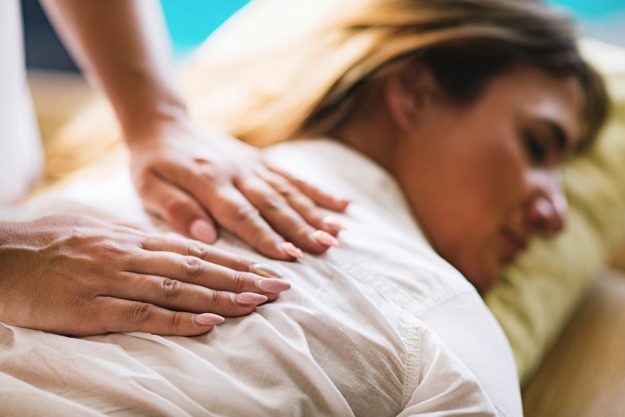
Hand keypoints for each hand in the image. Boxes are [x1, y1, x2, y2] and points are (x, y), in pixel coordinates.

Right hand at [0, 215, 289, 336]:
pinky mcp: (90, 308)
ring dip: (221, 297)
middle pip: (196, 268)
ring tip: (257, 303)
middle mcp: (128, 256)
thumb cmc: (46, 243)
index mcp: (131, 239)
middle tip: (279, 287)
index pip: (194, 251)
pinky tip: (208, 324)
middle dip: (241, 278)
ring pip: (177, 289)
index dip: (233, 261)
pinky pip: (141, 315)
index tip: (264, 270)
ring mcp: (111, 281)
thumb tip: (168, 249)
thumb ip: (134, 241)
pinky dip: (178, 319)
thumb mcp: (96, 232)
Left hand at [127, 121, 348, 260]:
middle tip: (325, 248)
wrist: (165, 125)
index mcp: (209, 181)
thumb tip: (206, 236)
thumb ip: (177, 209)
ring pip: (289, 192)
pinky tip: (343, 205)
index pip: (241, 214)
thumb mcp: (149, 187)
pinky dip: (319, 192)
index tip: (288, 257)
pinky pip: (293, 177)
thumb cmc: (154, 164)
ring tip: (338, 234)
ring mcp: (253, 165)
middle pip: (273, 204)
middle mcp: (237, 172)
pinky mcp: (262, 161)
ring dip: (315, 214)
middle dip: (301, 228)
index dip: (266, 236)